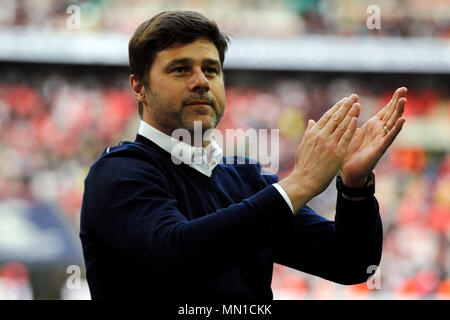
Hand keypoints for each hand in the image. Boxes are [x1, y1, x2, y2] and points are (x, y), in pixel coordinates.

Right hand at [279, 94, 360, 211]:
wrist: (304, 181)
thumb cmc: (303, 166)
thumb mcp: (303, 146)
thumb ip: (308, 132)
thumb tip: (311, 121)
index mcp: (313, 134)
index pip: (327, 117)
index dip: (337, 107)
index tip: (344, 100)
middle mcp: (321, 136)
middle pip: (336, 117)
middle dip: (346, 106)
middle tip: (354, 96)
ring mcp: (329, 144)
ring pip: (342, 125)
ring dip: (351, 113)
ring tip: (358, 104)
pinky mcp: (337, 152)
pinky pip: (346, 138)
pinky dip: (351, 128)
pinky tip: (356, 119)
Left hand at [340, 87, 407, 186]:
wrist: (348, 171)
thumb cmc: (349, 151)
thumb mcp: (350, 131)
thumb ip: (353, 119)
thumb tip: (353, 105)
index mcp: (373, 126)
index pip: (385, 110)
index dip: (392, 100)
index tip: (401, 89)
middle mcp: (379, 131)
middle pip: (391, 114)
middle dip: (397, 101)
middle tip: (404, 88)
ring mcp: (381, 139)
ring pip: (392, 123)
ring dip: (398, 111)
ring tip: (404, 100)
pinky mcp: (380, 148)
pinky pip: (389, 137)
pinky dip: (396, 128)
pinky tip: (402, 120)